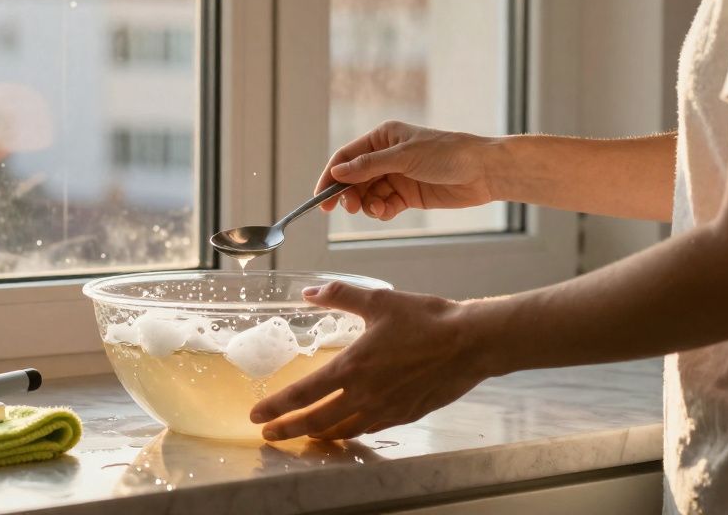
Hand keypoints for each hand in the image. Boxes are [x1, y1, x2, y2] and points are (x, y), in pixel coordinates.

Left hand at [250, 281, 490, 440]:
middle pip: (316, 422)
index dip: (276, 407)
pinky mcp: (406, 415)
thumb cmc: (425, 319)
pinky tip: (347, 428)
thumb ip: (340, 295)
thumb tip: (309, 292)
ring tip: (304, 433)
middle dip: (288, 430)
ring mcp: (386, 409)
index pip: (303, 394)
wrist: (470, 342)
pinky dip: (351, 432)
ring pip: (343, 430)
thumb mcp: (378, 300)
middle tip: (268, 435)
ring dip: (319, 434)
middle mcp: (364, 395)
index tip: (256, 415)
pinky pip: (370, 428)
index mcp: (352, 368)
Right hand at [317, 121, 496, 220]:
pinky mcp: (408, 195)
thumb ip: (369, 166)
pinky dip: (382, 211)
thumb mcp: (404, 157)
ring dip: (367, 205)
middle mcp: (386, 156)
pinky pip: (384, 205)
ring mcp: (396, 176)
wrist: (484, 171)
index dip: (331, 176)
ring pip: (368, 195)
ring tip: (379, 210)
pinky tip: (388, 211)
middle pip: (354, 178)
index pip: (346, 157)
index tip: (320, 197)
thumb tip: (337, 173)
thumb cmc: (447, 153)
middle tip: (349, 208)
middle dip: (349, 194)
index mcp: (382, 137)